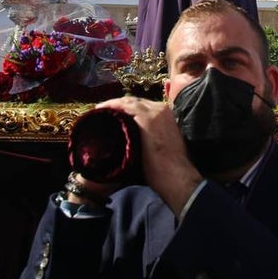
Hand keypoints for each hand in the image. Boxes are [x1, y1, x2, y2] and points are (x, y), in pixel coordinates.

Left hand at [96, 96, 201, 213]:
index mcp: (167, 116)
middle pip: (135, 102)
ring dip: (113, 104)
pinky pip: (125, 106)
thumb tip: (135, 142)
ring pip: (129, 101)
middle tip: (103, 111)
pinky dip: (112, 106)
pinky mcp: (147, 118)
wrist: (177, 176)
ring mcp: (155, 112)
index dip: (127, 109)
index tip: (114, 115)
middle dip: (119, 105)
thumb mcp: (162, 147)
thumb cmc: (169, 170)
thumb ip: (150, 138)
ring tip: (100, 110)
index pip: (143, 106)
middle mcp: (162, 109)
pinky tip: (101, 110)